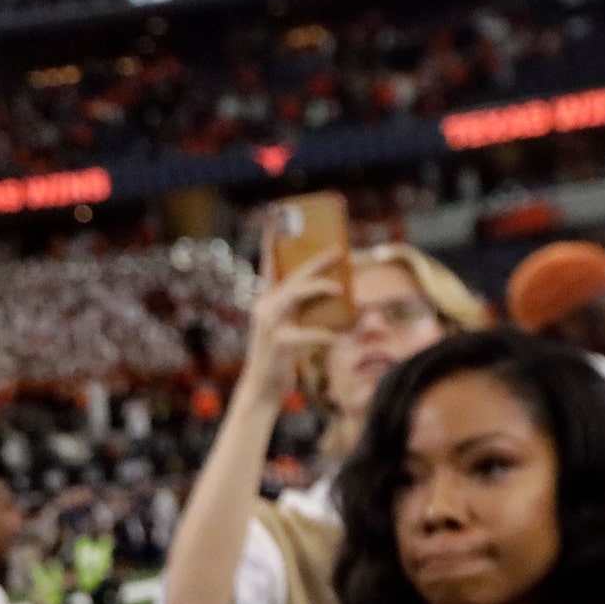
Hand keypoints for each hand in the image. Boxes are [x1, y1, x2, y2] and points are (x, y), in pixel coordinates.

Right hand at [239, 241, 346, 405]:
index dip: (271, 238)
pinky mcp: (279, 343)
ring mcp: (270, 324)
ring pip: (296, 296)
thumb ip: (305, 308)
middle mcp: (265, 307)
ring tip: (341, 289)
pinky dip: (324, 335)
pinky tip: (337, 338)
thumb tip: (338, 290)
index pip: (269, 263)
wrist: (263, 389)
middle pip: (293, 276)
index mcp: (267, 300)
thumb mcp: (291, 327)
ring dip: (320, 288)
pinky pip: (307, 334)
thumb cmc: (281, 356)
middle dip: (317, 261)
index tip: (275, 214)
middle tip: (339, 250)